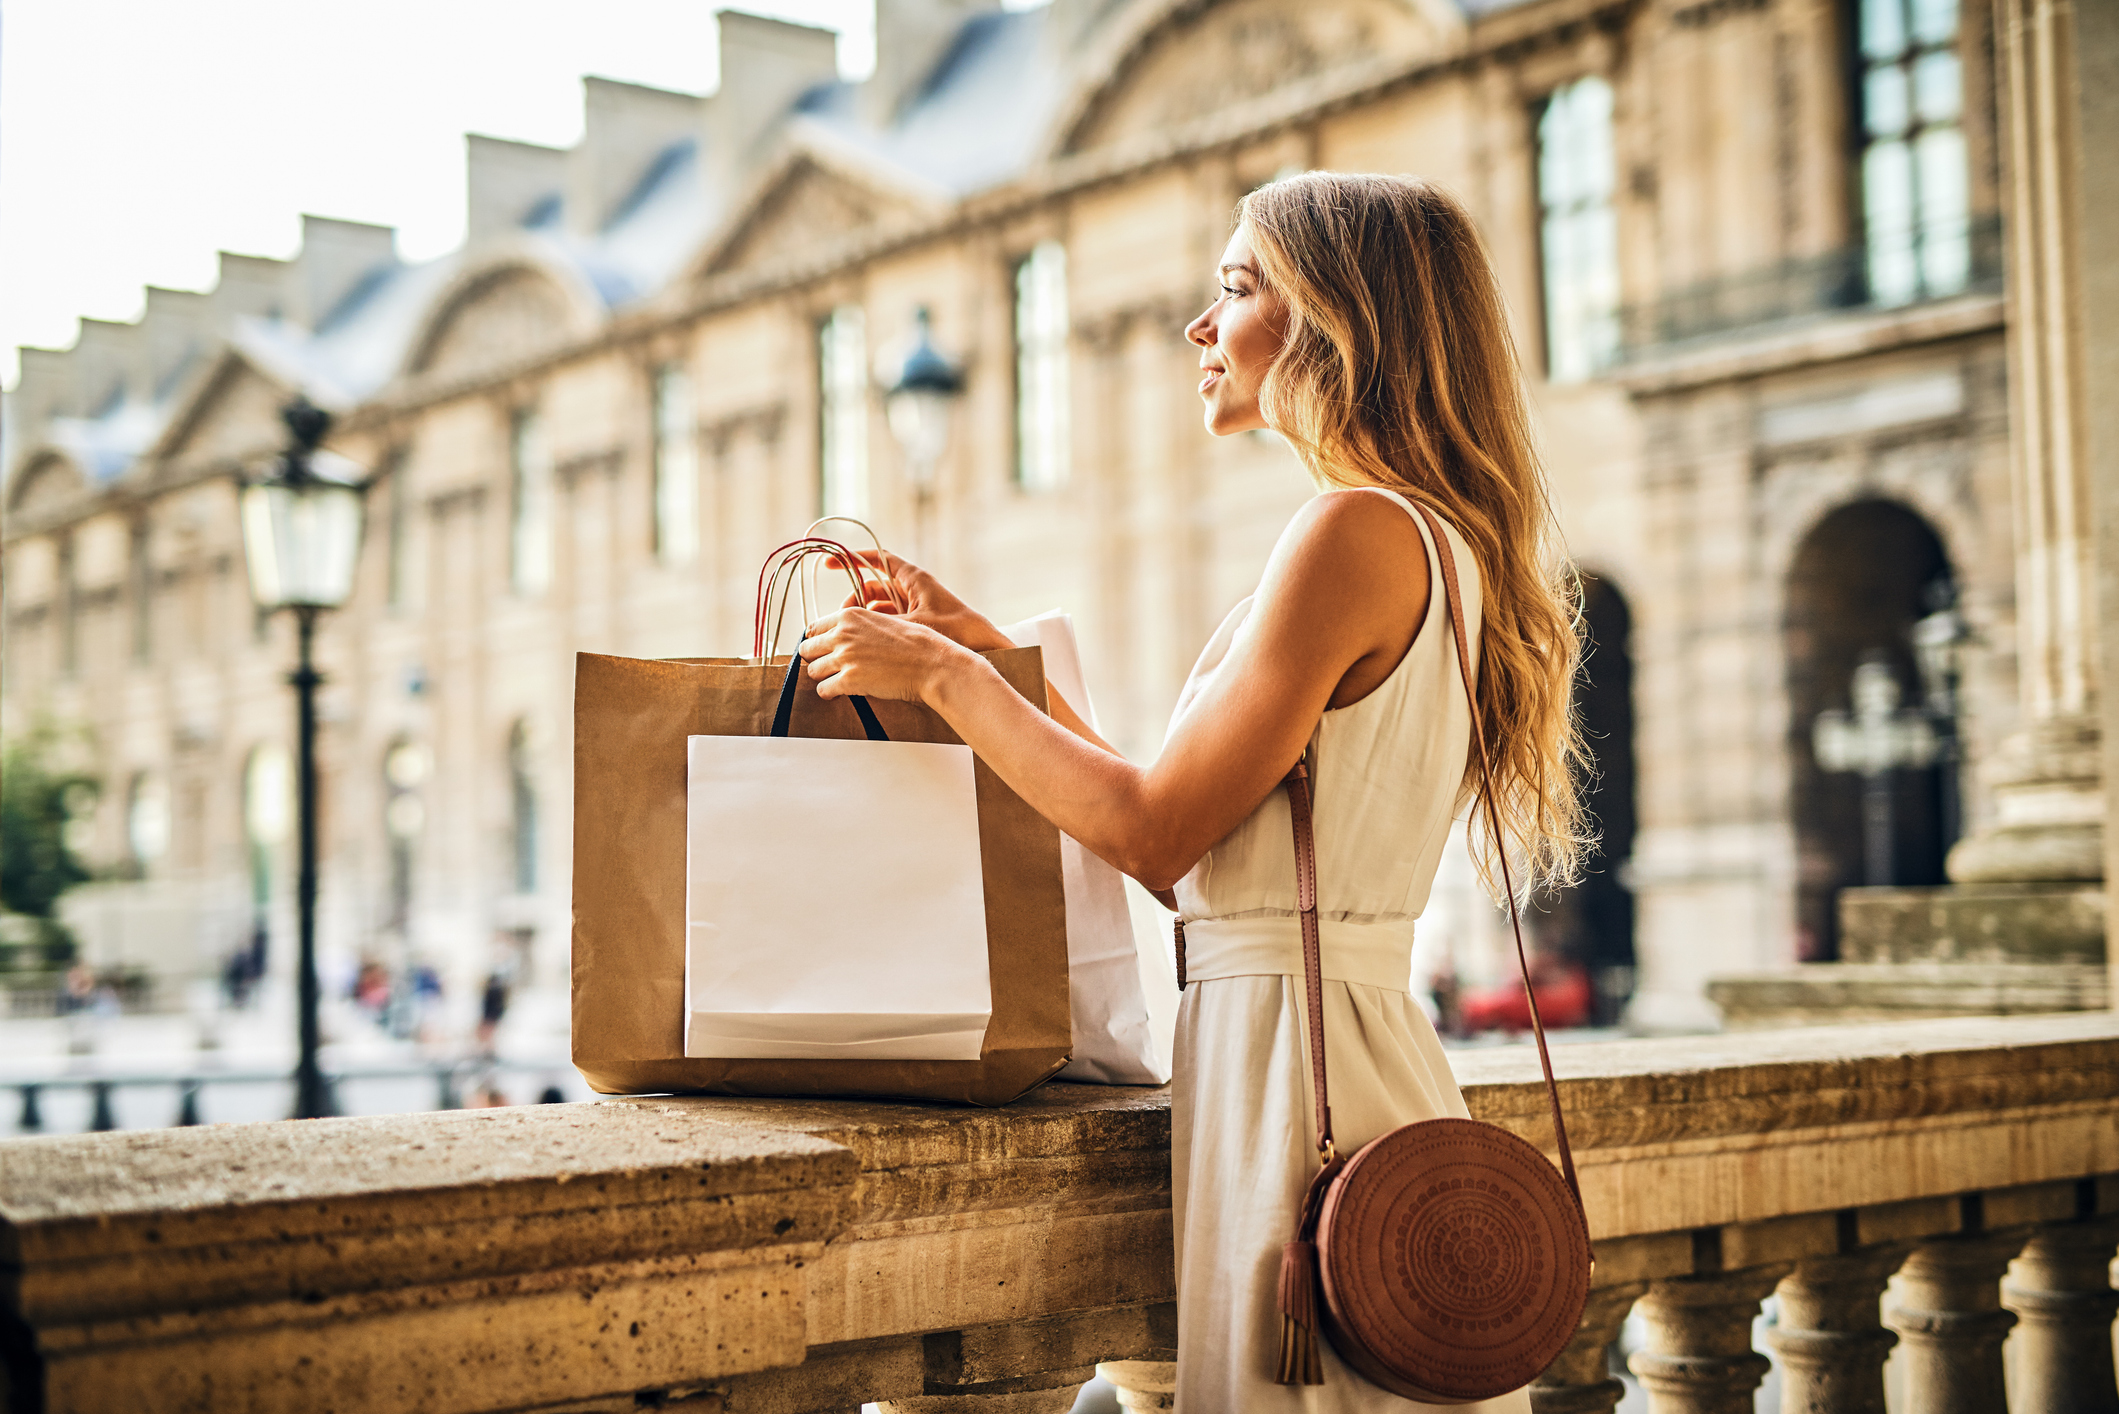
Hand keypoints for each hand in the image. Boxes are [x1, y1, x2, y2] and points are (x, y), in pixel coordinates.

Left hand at [798, 607, 972, 705]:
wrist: (931, 663)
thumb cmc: (915, 643)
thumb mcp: (883, 620)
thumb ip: (858, 625)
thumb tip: (841, 635)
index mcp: (850, 616)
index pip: (813, 629)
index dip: (818, 642)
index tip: (824, 650)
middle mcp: (843, 634)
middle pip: (808, 649)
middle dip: (816, 659)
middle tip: (829, 666)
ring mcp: (845, 657)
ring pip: (813, 670)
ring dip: (823, 677)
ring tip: (837, 681)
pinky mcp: (849, 680)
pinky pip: (823, 689)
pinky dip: (829, 693)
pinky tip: (839, 692)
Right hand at [833, 551, 1012, 652]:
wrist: (984, 648)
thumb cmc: (954, 631)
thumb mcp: (911, 624)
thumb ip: (880, 621)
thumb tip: (848, 623)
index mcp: (913, 578)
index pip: (878, 560)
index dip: (853, 559)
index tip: (832, 563)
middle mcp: (914, 588)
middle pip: (875, 587)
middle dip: (855, 600)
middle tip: (842, 618)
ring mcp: (917, 606)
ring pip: (882, 606)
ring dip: (866, 616)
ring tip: (852, 634)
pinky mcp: (920, 623)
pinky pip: (892, 620)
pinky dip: (879, 627)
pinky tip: (868, 642)